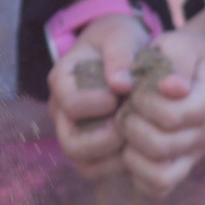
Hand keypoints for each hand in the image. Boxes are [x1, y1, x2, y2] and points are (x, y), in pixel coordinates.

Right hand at [47, 11, 151, 180]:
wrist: (124, 49)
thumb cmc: (120, 39)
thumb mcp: (120, 34)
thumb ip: (120, 54)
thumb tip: (121, 85)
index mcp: (63, 80)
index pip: (71, 103)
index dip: (99, 103)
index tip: (124, 91)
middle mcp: (62, 112)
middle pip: (72, 143)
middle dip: (107, 138)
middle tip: (131, 123)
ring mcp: (75, 133)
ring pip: (85, 163)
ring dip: (116, 156)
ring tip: (139, 135)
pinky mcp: (91, 149)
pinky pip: (99, 170)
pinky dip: (121, 165)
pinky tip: (142, 146)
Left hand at [116, 25, 204, 199]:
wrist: (190, 70)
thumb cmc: (177, 56)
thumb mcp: (177, 44)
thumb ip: (175, 61)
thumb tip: (172, 88)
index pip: (171, 116)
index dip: (143, 103)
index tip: (135, 87)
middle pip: (161, 146)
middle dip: (132, 125)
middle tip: (126, 108)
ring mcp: (193, 155)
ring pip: (159, 175)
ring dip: (132, 153)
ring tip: (127, 130)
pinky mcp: (179, 169)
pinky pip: (157, 188)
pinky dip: (137, 173)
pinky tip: (131, 148)